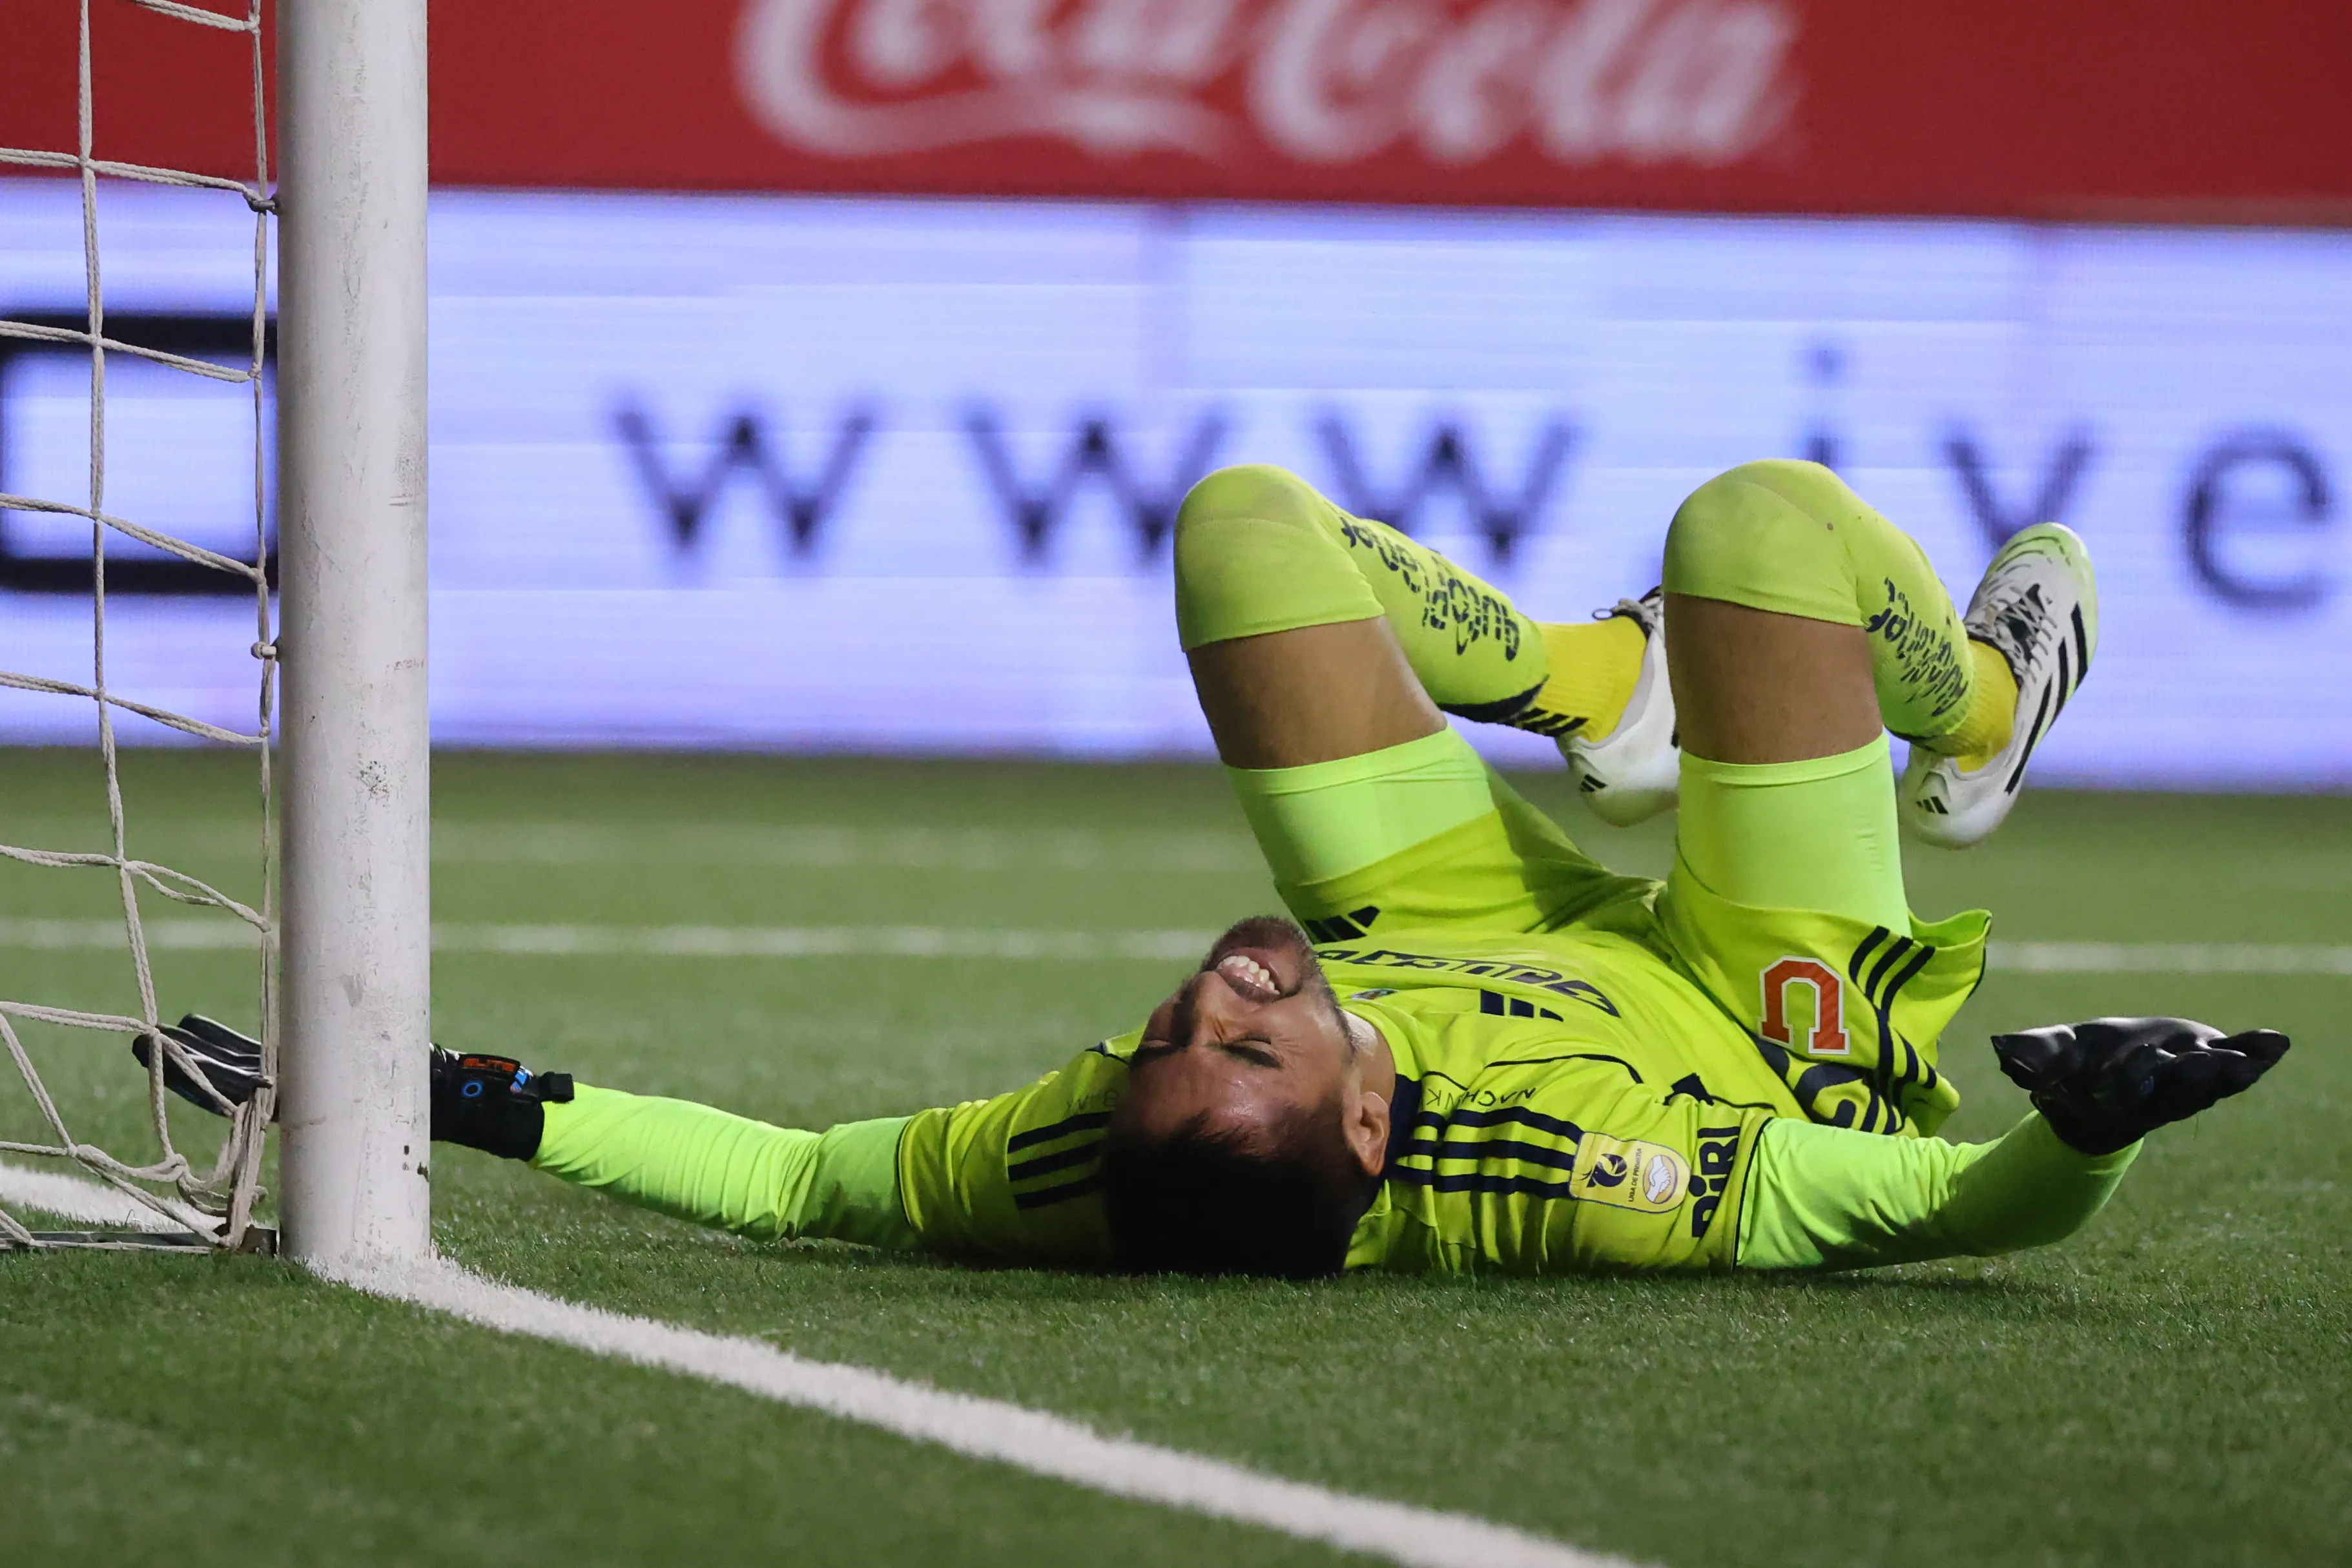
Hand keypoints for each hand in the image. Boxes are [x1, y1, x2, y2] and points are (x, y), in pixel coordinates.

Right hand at [1991, 1016, 2289, 1154]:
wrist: (2110, 1083)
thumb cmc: (2076, 1071)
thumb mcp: (2051, 1057)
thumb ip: (2031, 1052)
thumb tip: (1998, 1047)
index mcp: (2116, 1097)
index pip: (2125, 1091)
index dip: (2130, 1081)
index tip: (2127, 1070)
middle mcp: (2157, 1095)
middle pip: (2177, 1091)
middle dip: (2193, 1080)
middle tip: (2207, 1066)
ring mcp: (2188, 1082)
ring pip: (2212, 1083)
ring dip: (2232, 1071)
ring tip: (2252, 1059)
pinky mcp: (2210, 1061)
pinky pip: (2236, 1062)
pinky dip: (2256, 1053)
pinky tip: (2276, 1043)